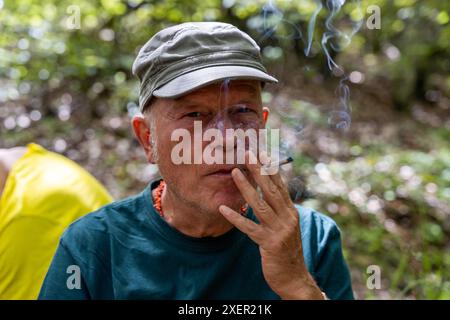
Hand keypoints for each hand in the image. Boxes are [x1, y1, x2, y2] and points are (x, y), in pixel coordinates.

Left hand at [219, 151, 323, 299]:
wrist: (294, 278)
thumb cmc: (287, 251)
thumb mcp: (286, 228)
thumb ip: (279, 211)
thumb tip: (269, 195)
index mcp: (291, 213)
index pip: (280, 186)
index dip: (271, 169)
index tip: (262, 153)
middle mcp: (287, 218)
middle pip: (271, 190)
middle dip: (259, 170)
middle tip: (247, 154)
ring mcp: (279, 231)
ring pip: (260, 205)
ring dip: (246, 187)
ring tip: (234, 172)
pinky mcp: (269, 244)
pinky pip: (249, 228)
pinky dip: (236, 218)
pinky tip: (223, 208)